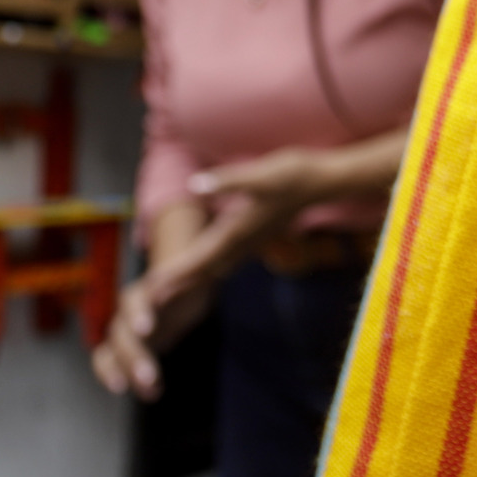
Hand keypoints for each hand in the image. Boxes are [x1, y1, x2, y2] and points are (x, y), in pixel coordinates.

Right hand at [91, 270, 211, 400]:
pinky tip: (153, 393)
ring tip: (150, 393)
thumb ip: (191, 276)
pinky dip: (130, 381)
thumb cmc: (190, 283)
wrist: (181, 290)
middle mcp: (128, 313)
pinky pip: (114, 367)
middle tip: (149, 378)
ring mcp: (124, 332)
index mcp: (145, 291)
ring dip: (126, 374)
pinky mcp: (126, 349)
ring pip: (111, 354)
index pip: (134, 301)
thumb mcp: (197, 278)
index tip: (145, 331)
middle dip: (133, 358)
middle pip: (122, 335)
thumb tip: (177, 282)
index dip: (137, 315)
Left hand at [144, 149, 320, 307]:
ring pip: (218, 266)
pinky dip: (214, 266)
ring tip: (175, 288)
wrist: (324, 182)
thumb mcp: (260, 175)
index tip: (153, 291)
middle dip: (179, 285)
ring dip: (196, 278)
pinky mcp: (259, 233)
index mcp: (237, 229)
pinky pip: (230, 258)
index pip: (201, 258)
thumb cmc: (294, 176)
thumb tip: (195, 184)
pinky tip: (213, 267)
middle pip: (205, 269)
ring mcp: (253, 239)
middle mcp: (244, 240)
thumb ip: (228, 181)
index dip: (176, 274)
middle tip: (152, 302)